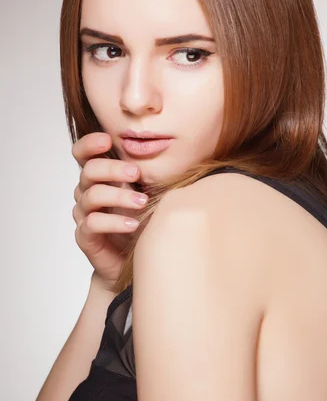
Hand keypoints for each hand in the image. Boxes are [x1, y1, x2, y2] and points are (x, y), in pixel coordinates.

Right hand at [71, 132, 147, 290]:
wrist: (138, 261)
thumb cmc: (145, 221)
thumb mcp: (150, 193)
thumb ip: (149, 173)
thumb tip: (170, 150)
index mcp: (100, 177)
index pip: (83, 154)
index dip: (90, 144)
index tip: (108, 140)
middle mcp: (88, 192)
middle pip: (89, 171)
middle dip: (113, 168)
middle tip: (136, 173)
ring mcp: (85, 214)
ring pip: (91, 195)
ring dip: (119, 196)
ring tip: (142, 203)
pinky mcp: (86, 236)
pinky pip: (92, 223)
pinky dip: (114, 222)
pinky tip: (133, 224)